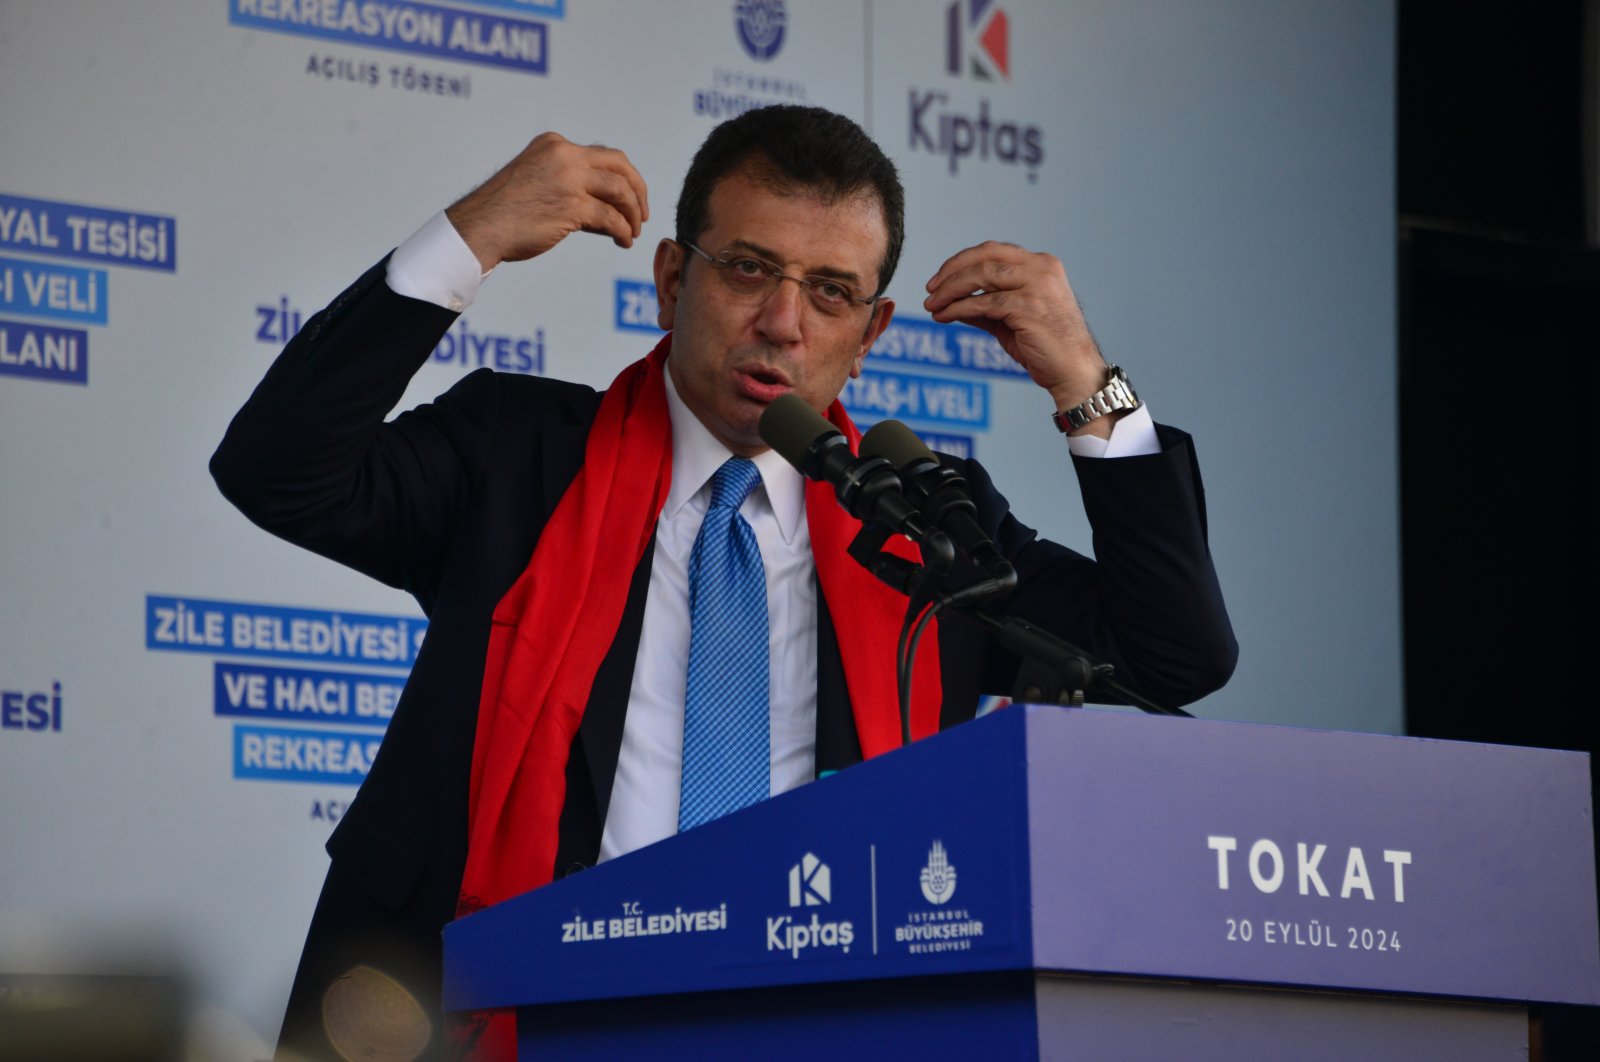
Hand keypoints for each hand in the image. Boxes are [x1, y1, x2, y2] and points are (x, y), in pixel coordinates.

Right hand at [445, 132, 649, 271]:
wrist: (479, 227)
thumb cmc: (503, 211)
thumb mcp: (537, 179)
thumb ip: (569, 183)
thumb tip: (607, 208)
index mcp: (555, 144)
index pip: (602, 156)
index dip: (623, 178)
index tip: (631, 198)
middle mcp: (564, 155)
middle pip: (620, 166)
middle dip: (638, 191)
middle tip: (642, 215)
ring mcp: (569, 179)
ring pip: (620, 192)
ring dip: (633, 214)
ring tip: (633, 233)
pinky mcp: (571, 206)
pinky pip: (611, 218)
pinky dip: (623, 231)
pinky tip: (622, 241)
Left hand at [923, 242, 1115, 433]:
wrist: (1073, 371)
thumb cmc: (1045, 346)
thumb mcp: (1011, 319)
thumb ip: (986, 306)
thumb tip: (952, 302)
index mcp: (1041, 264)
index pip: (993, 251)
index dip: (961, 261)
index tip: (939, 278)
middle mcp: (1041, 268)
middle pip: (985, 257)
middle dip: (951, 272)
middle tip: (930, 289)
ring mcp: (1037, 286)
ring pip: (982, 275)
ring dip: (951, 289)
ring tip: (932, 305)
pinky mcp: (1029, 307)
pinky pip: (984, 303)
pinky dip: (959, 308)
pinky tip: (944, 316)